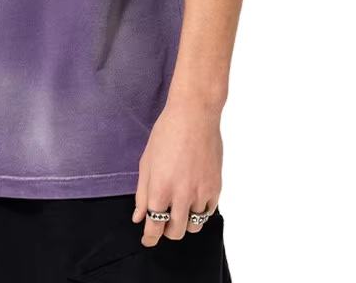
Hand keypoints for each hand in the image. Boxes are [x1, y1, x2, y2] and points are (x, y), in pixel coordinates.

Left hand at [131, 97, 222, 246]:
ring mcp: (201, 193)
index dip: (150, 238)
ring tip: (178, 207)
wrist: (194, 116)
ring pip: (194, 226)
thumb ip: (142, 193)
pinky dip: (199, 212)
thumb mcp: (146, 162)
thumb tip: (139, 217)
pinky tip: (192, 199)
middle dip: (166, 231)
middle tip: (162, 220)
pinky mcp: (216, 188)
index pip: (154, 227)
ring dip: (184, 222)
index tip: (147, 240)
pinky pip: (208, 213)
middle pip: (175, 232)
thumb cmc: (166, 134)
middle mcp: (182, 195)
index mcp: (160, 188)